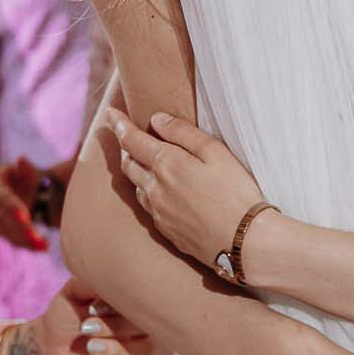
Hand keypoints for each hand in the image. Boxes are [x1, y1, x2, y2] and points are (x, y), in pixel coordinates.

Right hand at [0, 154, 70, 250]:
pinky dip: (27, 244)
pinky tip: (42, 247)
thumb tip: (21, 159)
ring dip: (26, 240)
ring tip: (45, 245)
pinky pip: (12, 239)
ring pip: (7, 232)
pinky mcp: (0, 229)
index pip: (1, 197)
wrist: (28, 190)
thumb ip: (26, 167)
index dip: (12, 207)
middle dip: (22, 229)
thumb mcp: (29, 171)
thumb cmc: (28, 177)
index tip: (26, 218)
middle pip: (4, 218)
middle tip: (39, 238)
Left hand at [0, 289, 152, 354]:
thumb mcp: (72, 293)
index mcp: (128, 302)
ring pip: (145, 349)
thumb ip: (89, 283)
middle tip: (85, 328)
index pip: (141, 301)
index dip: (121, 307)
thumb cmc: (64, 313)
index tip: (93, 309)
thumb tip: (109, 272)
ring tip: (90, 347)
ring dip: (118, 349)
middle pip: (146, 326)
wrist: (50, 344)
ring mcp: (134, 346)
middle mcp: (136, 323)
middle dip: (116, 328)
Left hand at [109, 112, 264, 269]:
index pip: (131, 140)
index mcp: (166, 164)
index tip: (110, 113)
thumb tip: (156, 120)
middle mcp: (154, 188)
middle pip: (128, 163)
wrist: (243, 241)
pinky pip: (148, 206)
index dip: (118, 124)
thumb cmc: (235, 192)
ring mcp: (158, 211)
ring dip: (137, 171)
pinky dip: (149, 193)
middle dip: (126, 147)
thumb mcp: (216, 152)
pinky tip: (164, 192)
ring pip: (137, 186)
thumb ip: (183, 133)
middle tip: (130, 136)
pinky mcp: (166, 230)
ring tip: (148, 163)